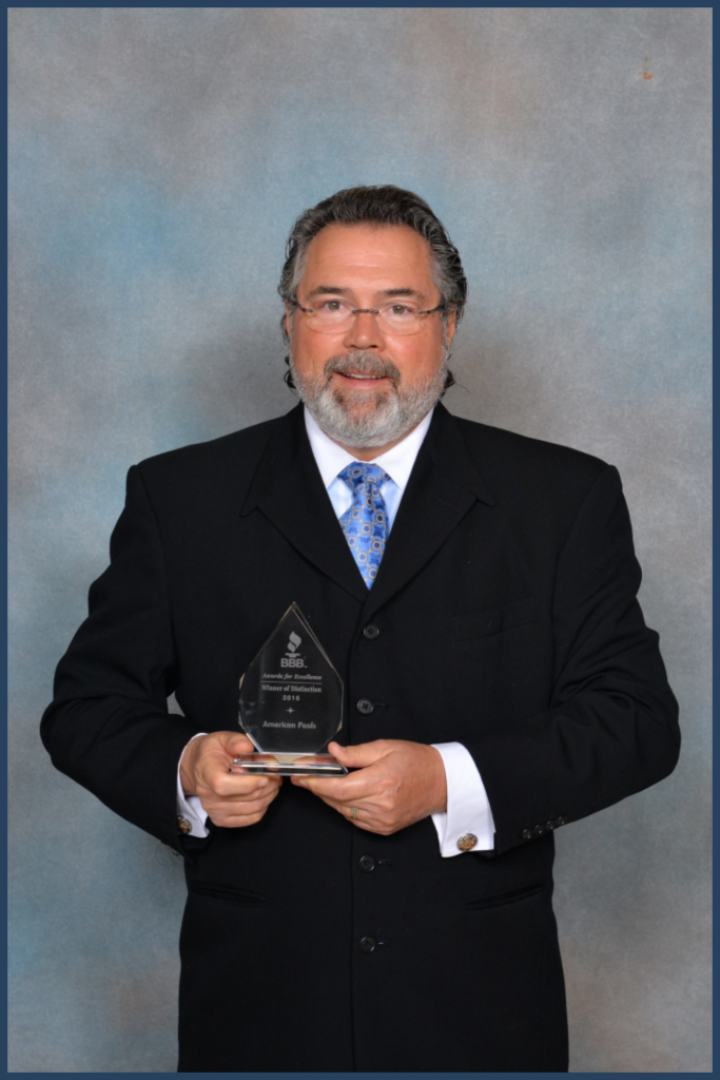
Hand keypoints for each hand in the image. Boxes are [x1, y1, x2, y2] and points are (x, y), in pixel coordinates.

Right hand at [179, 731, 281, 827]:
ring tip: (274, 783)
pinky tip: (265, 795)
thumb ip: (236, 741)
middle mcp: (208, 795)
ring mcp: (215, 810)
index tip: (265, 775)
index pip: (225, 785)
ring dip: (269, 795)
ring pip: (252, 808)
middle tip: (276, 775)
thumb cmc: (211, 752)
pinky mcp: (222, 819)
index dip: (249, 783)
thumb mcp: (221, 738)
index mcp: (206, 773)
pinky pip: (250, 818)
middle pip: (245, 797)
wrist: (197, 767)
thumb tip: (249, 747)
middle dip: (268, 785)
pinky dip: (263, 807)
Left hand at [291, 739, 446, 834]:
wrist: (442, 782)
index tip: (301, 775)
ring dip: (330, 798)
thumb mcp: (385, 747)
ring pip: (343, 811)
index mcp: (381, 781)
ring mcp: (382, 820)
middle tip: (305, 776)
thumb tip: (333, 752)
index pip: (337, 787)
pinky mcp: (384, 828)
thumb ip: (355, 753)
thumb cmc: (417, 762)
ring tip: (324, 783)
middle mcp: (381, 804)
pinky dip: (344, 807)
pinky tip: (345, 795)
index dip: (315, 783)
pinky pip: (354, 819)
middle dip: (317, 788)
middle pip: (336, 800)